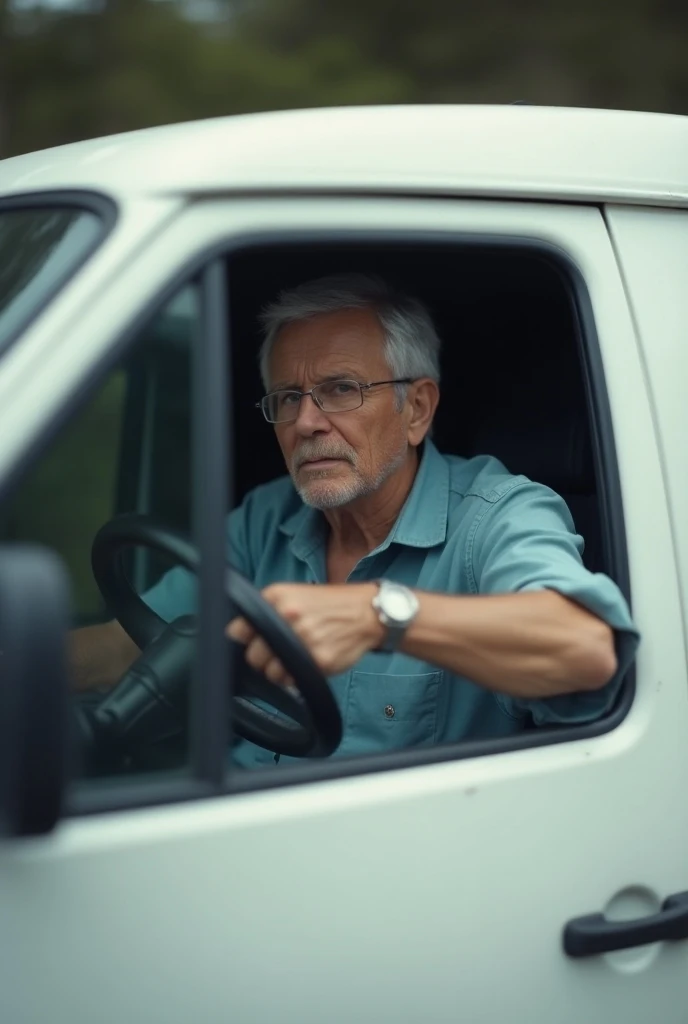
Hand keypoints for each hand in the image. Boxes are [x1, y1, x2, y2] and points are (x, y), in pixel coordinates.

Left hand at [226, 582, 384, 686]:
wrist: (366, 612)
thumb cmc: (328, 605)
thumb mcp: (294, 594)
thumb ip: (266, 610)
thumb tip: (236, 634)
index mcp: (278, 598)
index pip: (239, 630)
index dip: (245, 639)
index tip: (253, 642)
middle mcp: (288, 616)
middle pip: (253, 655)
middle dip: (261, 658)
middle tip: (276, 654)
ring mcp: (304, 639)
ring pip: (270, 672)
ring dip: (277, 671)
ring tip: (291, 660)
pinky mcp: (319, 660)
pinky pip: (292, 681)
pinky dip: (294, 678)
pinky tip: (306, 664)